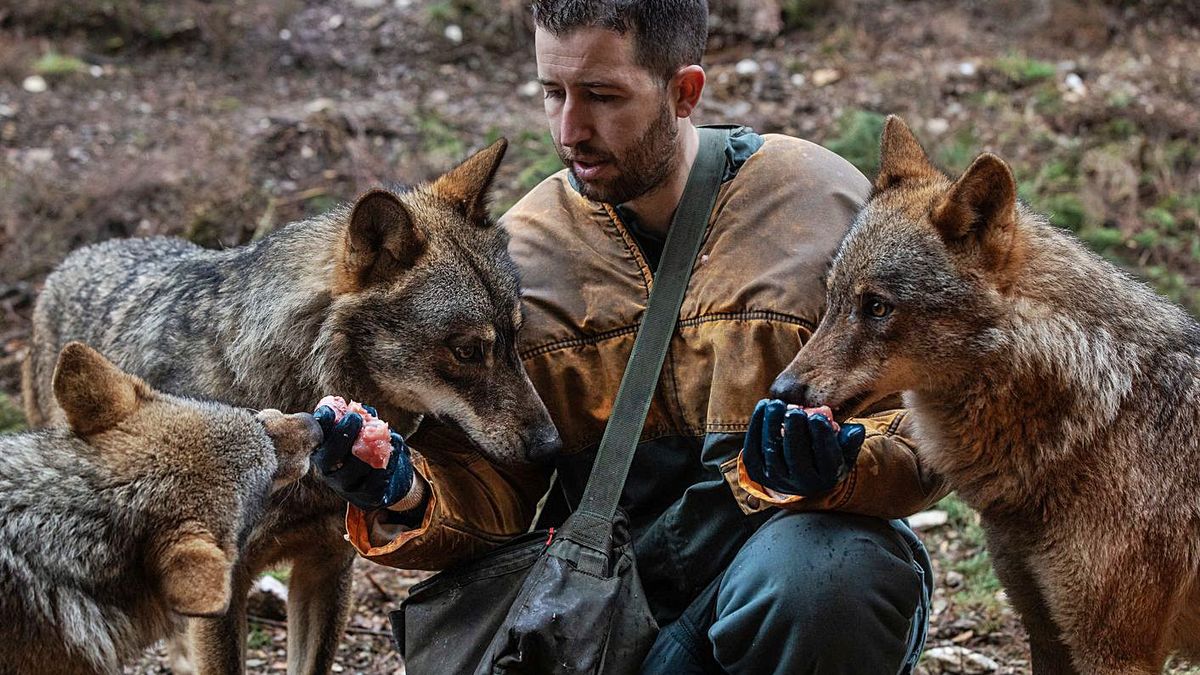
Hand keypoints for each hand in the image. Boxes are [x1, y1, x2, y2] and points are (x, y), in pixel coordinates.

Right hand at [312, 403, 414, 510]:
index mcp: (324, 454)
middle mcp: (329, 473)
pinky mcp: (367, 498)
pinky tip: (394, 451)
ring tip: (384, 434)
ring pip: (355, 467)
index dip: (321, 425)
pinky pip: (377, 480)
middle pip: (331, 455)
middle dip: (342, 434)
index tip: (329, 411)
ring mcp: (347, 488)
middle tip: (355, 418)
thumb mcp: (364, 432)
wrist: (390, 479)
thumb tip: (365, 411)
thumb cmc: (371, 449)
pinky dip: (388, 462)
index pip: (317, 439)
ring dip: (370, 447)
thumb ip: (362, 419)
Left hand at [742, 398, 865, 496]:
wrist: (802, 476)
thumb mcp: (844, 449)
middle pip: (796, 457)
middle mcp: (801, 483)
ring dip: (772, 426)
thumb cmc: (825, 454)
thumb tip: (855, 429)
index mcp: (827, 477)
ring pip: (772, 452)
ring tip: (776, 405)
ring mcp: (777, 479)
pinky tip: (763, 407)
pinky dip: (756, 427)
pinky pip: (753, 450)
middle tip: (794, 411)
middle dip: (794, 432)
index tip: (818, 417)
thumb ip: (850, 439)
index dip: (822, 437)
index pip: (826, 458)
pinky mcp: (757, 472)